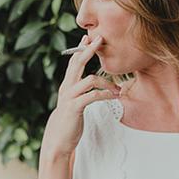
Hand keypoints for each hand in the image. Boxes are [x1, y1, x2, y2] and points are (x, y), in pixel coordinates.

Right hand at [40, 32, 114, 160]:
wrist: (59, 140)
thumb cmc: (69, 121)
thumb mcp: (74, 102)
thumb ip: (80, 92)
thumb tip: (90, 84)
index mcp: (67, 85)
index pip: (73, 62)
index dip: (81, 49)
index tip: (89, 38)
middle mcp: (67, 88)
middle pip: (77, 63)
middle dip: (89, 50)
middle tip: (100, 39)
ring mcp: (70, 97)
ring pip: (90, 79)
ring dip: (107, 82)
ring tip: (118, 89)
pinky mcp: (75, 107)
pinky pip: (92, 96)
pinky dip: (105, 94)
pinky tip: (114, 96)